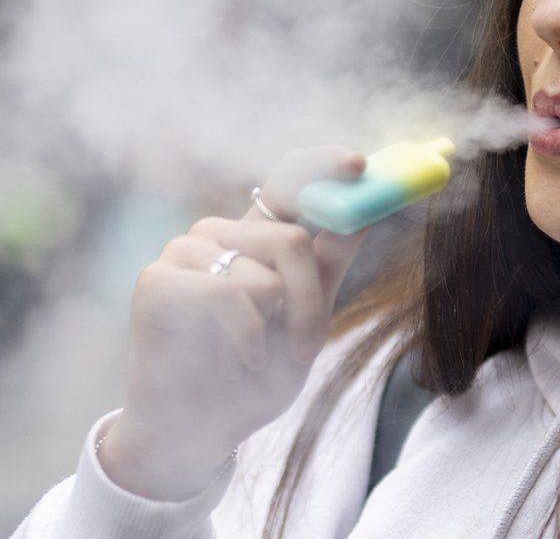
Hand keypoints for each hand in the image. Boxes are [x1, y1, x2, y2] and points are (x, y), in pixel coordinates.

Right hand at [98, 147, 368, 500]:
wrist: (203, 431)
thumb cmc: (255, 376)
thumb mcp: (307, 320)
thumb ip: (329, 266)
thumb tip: (366, 212)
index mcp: (256, 237)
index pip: (290, 182)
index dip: (323, 167)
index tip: (360, 164)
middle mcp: (220, 233)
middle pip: (293, 238)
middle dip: (310, 304)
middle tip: (303, 348)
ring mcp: (185, 251)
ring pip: (265, 273)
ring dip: (277, 330)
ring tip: (255, 361)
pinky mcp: (157, 279)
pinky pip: (229, 296)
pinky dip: (246, 340)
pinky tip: (234, 362)